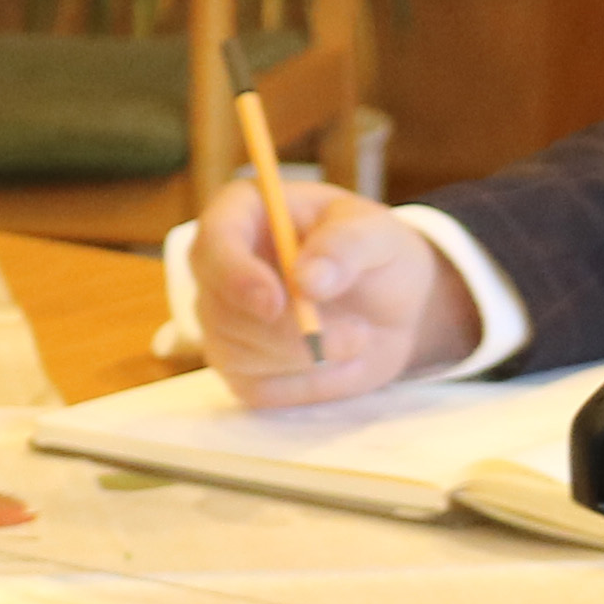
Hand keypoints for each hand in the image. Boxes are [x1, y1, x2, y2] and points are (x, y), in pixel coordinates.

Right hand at [199, 183, 473, 403]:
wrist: (390, 307)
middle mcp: (221, 269)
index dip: (235, 274)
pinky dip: (306, 383)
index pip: (213, 241)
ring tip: (361, 336)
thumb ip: (346, 246)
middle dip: (287, 331)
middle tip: (357, 333)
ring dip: (308, 356)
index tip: (275, 302)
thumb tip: (305, 278)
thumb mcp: (377, 234)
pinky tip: (338, 360)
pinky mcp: (241, 371)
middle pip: (219, 308)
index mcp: (245, 215)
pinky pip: (257, 388)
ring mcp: (224, 324)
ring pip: (236, 354)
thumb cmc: (374, 254)